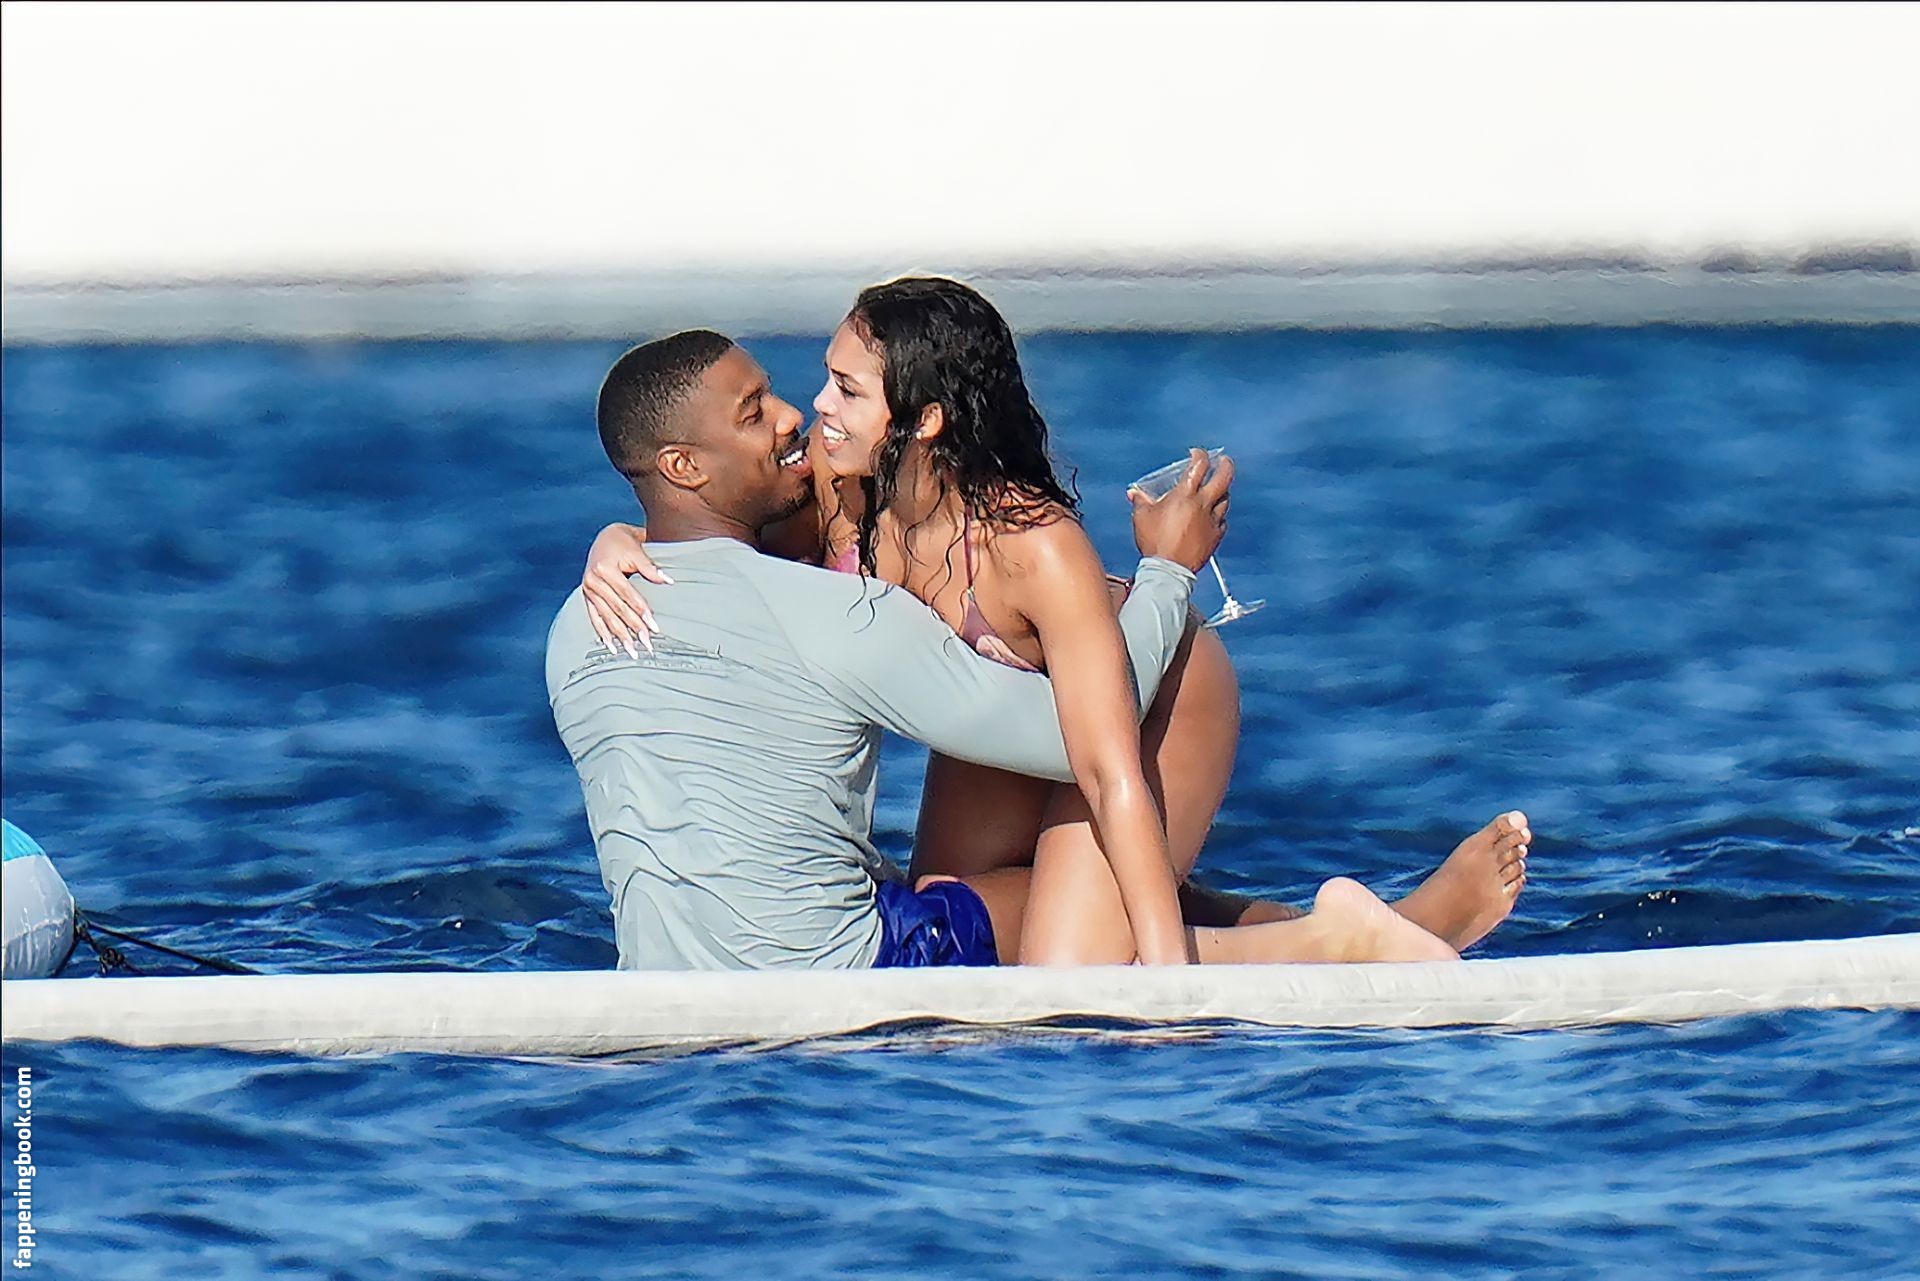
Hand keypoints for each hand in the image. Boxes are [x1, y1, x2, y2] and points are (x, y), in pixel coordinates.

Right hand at [581, 523, 671, 656]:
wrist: (605, 536)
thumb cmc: (622, 541)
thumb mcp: (636, 550)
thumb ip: (650, 567)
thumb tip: (668, 580)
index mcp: (605, 569)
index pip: (627, 594)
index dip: (641, 610)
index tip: (654, 625)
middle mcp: (593, 580)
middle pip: (617, 609)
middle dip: (633, 629)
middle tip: (647, 644)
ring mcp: (588, 590)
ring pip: (606, 617)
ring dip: (619, 636)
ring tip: (632, 651)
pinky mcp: (587, 596)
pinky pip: (594, 617)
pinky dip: (603, 633)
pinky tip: (611, 646)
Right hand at [1127, 448, 1231, 571]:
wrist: (1169, 569)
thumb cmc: (1155, 542)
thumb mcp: (1142, 518)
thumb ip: (1140, 501)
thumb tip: (1134, 494)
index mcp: (1184, 495)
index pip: (1199, 465)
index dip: (1200, 455)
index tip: (1197, 454)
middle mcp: (1202, 504)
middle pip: (1223, 477)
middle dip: (1225, 465)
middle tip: (1223, 461)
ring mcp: (1212, 520)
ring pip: (1226, 499)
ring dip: (1223, 491)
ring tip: (1218, 488)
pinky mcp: (1216, 536)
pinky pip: (1223, 521)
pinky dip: (1219, 515)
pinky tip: (1214, 516)